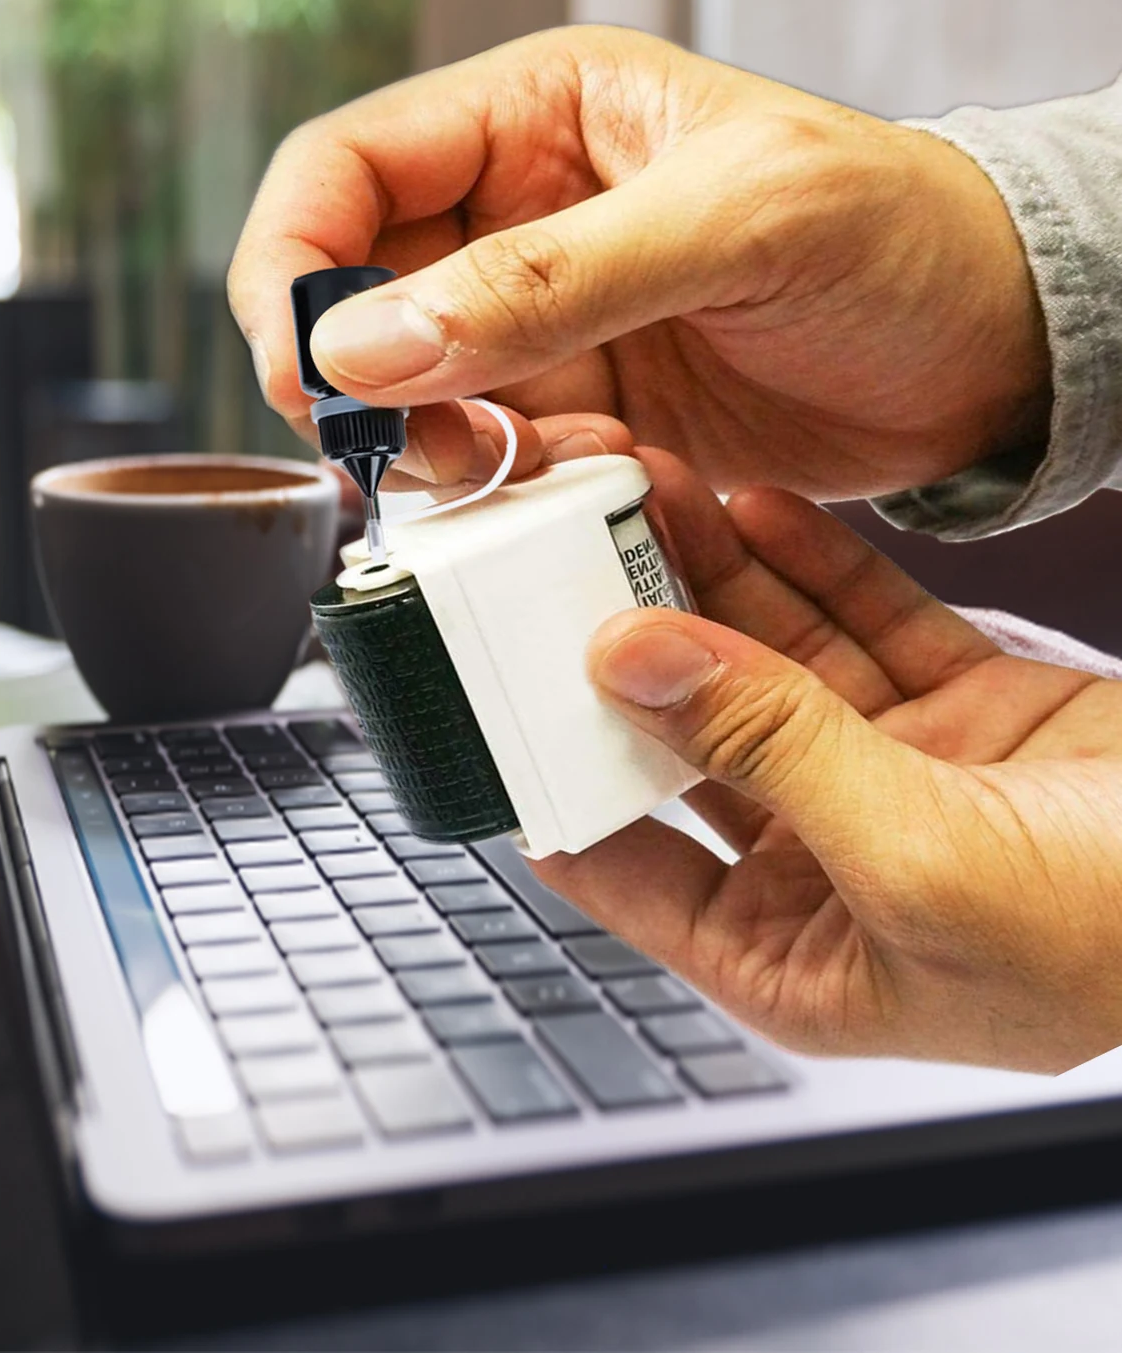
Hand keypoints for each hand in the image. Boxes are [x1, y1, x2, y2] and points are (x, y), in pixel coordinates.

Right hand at [228, 26, 1047, 499]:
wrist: (991, 352)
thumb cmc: (899, 235)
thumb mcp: (736, 224)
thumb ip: (549, 280)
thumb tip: (364, 341)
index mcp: (533, 114)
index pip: (341, 170)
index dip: (294, 267)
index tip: (314, 371)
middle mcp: (513, 217)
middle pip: (347, 298)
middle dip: (364, 386)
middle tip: (435, 448)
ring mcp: (538, 322)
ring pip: (406, 396)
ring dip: (446, 450)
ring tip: (547, 462)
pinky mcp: (573, 410)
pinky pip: (485, 459)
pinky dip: (511, 491)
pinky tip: (597, 478)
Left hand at [533, 449, 1121, 1072]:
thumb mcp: (912, 857)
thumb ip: (764, 748)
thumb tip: (630, 660)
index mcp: (786, 949)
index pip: (616, 858)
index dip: (543, 770)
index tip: (482, 679)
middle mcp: (819, 858)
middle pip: (681, 731)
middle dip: (622, 638)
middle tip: (562, 545)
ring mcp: (887, 769)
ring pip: (761, 657)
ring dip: (703, 576)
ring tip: (642, 490)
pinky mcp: (958, 700)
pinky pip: (854, 618)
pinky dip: (804, 559)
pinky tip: (744, 503)